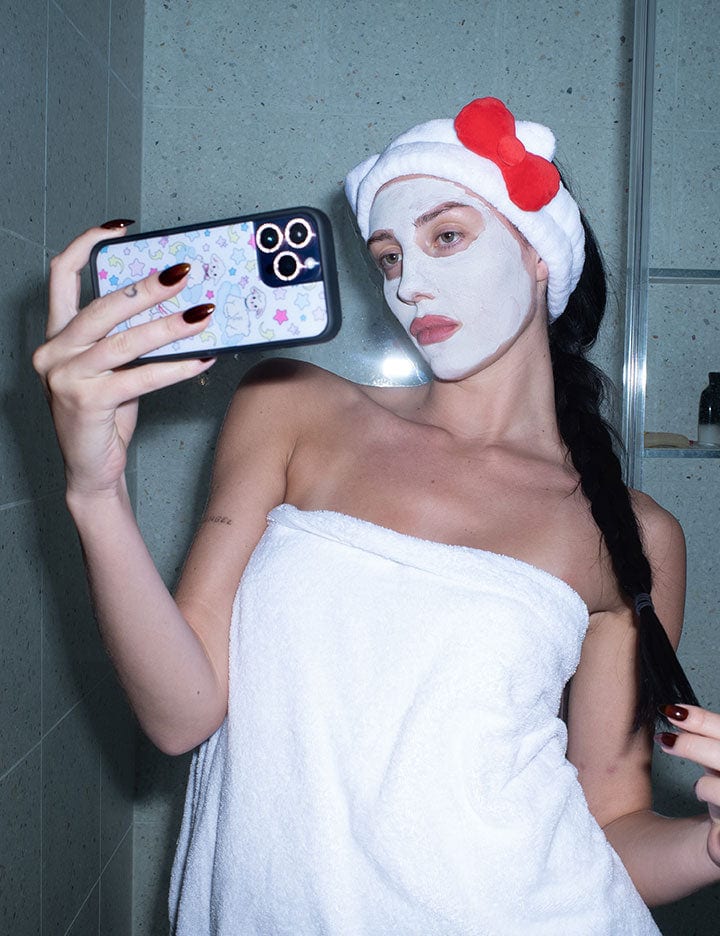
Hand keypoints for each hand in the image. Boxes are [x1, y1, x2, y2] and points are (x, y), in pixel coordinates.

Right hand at [32, 222, 215, 499]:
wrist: (91, 470)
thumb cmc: (105, 416)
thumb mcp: (112, 369)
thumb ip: (128, 339)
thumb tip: (177, 308)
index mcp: (57, 335)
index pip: (61, 275)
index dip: (87, 243)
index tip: (121, 227)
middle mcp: (53, 351)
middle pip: (103, 305)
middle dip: (147, 286)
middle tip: (185, 272)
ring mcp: (65, 376)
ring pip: (125, 341)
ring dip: (170, 326)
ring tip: (204, 315)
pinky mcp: (86, 401)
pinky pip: (141, 378)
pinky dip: (176, 368)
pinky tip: (202, 360)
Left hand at [657, 704, 719, 865]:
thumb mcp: (715, 759)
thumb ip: (704, 738)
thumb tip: (674, 712)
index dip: (702, 720)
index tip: (670, 711)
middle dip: (692, 745)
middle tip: (664, 740)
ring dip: (705, 787)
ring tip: (699, 789)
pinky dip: (714, 827)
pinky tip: (711, 824)